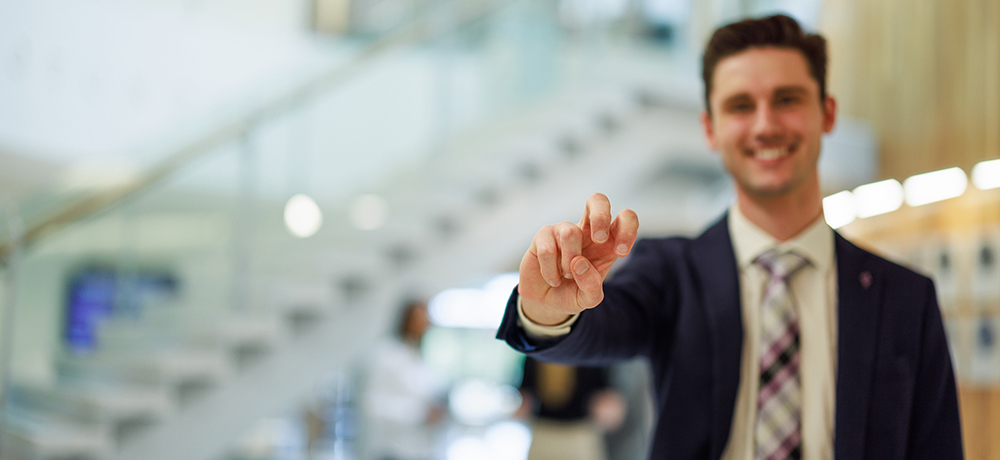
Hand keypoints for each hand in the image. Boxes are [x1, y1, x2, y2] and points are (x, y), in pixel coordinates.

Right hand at [518, 193, 638, 324]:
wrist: (546, 301)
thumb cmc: (573, 293)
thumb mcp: (588, 298)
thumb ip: (591, 286)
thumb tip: (579, 264)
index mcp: (607, 242)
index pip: (625, 219)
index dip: (628, 229)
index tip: (621, 252)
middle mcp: (587, 231)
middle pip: (597, 200)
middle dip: (601, 216)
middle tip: (598, 240)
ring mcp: (564, 231)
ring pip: (570, 233)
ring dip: (568, 263)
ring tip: (566, 276)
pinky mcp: (543, 236)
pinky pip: (548, 249)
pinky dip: (551, 272)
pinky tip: (553, 279)